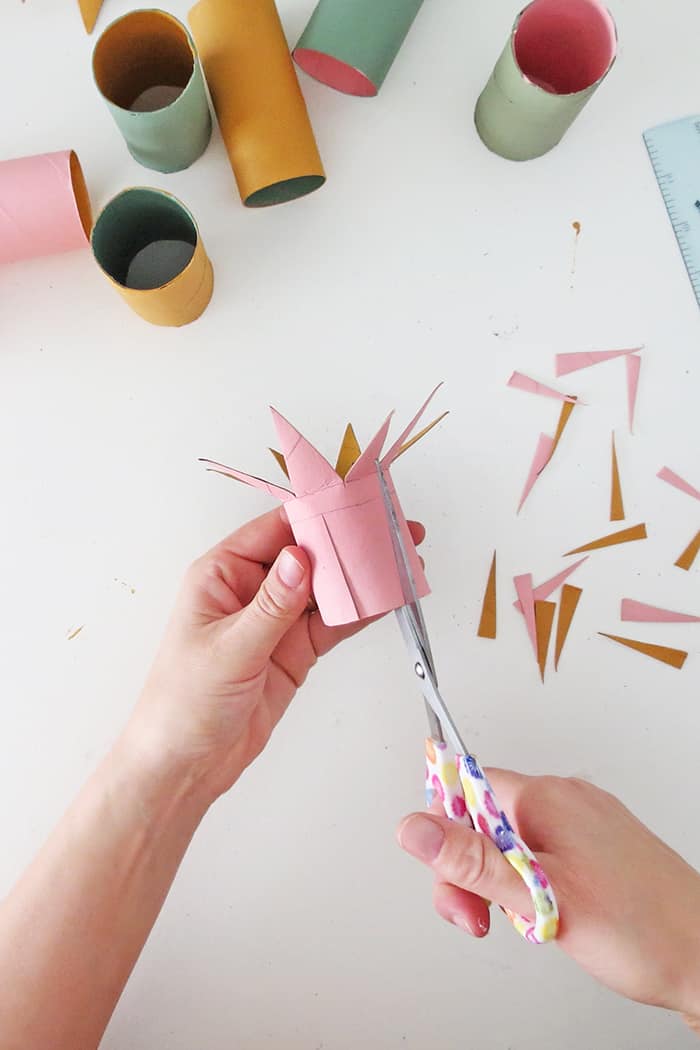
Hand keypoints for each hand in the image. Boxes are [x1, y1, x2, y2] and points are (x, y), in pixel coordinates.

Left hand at [123, 507, 424, 805]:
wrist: (185, 766)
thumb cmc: (183, 704)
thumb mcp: (229, 650)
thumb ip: (271, 606)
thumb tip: (301, 558)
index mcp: (222, 574)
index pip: (275, 530)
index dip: (316, 516)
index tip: (355, 507)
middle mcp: (251, 590)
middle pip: (309, 555)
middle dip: (349, 544)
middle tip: (392, 533)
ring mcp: (276, 621)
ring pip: (326, 589)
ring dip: (361, 578)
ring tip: (401, 562)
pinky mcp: (294, 651)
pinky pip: (332, 623)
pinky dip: (359, 612)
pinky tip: (386, 598)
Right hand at [397, 771, 699, 1020]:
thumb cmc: (638, 930)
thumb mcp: (537, 898)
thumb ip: (470, 861)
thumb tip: (413, 828)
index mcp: (545, 796)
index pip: (467, 788)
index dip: (448, 832)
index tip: (450, 872)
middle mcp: (565, 796)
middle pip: (487, 819)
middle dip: (474, 870)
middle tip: (482, 917)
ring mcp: (586, 819)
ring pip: (514, 841)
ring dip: (505, 882)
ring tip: (530, 921)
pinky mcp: (600, 843)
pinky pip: (544, 852)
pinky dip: (534, 882)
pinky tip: (551, 912)